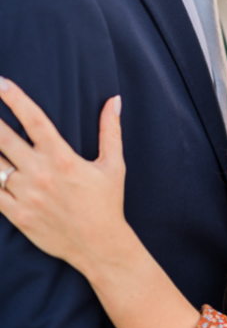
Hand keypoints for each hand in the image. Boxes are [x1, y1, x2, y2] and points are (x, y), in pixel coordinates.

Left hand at [0, 78, 127, 272]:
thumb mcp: (114, 165)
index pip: (36, 121)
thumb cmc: (108, 203)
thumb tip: (115, 100)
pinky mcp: (16, 214)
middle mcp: (41, 173)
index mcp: (64, 158)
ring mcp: (25, 195)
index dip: (16, 99)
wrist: (100, 245)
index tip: (1, 82)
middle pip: (4, 139)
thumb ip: (110, 130)